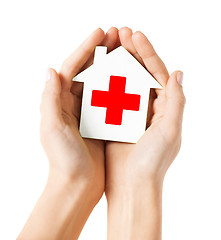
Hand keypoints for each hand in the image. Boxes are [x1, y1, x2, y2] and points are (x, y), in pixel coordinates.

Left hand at [18, 28, 120, 239]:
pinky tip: (131, 78)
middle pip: (87, 71)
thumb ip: (49, 99)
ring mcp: (88, 112)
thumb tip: (50, 70)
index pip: (71, 68)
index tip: (100, 33)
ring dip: (112, 66)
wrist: (78, 185)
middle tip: (116, 35)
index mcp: (60, 102)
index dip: (85, 49)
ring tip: (125, 50)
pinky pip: (111, 99)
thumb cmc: (64, 160)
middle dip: (100, 52)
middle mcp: (73, 104)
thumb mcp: (52, 128)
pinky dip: (119, 87)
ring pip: (101, 82)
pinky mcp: (100, 122)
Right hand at [105, 27, 185, 190]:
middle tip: (119, 33)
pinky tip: (98, 70)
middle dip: (131, 52)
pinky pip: (110, 97)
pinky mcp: (116, 120)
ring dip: (117, 63)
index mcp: (164, 107)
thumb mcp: (170, 130)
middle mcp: (149, 107)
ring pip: (124, 82)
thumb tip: (178, 72)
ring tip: (108, 45)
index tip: (134, 35)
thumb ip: (177, 101)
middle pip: (140, 73)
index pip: (157, 73)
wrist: (132, 185)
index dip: (147, 53)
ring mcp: (131, 112)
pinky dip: (105, 82)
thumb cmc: (153, 162)